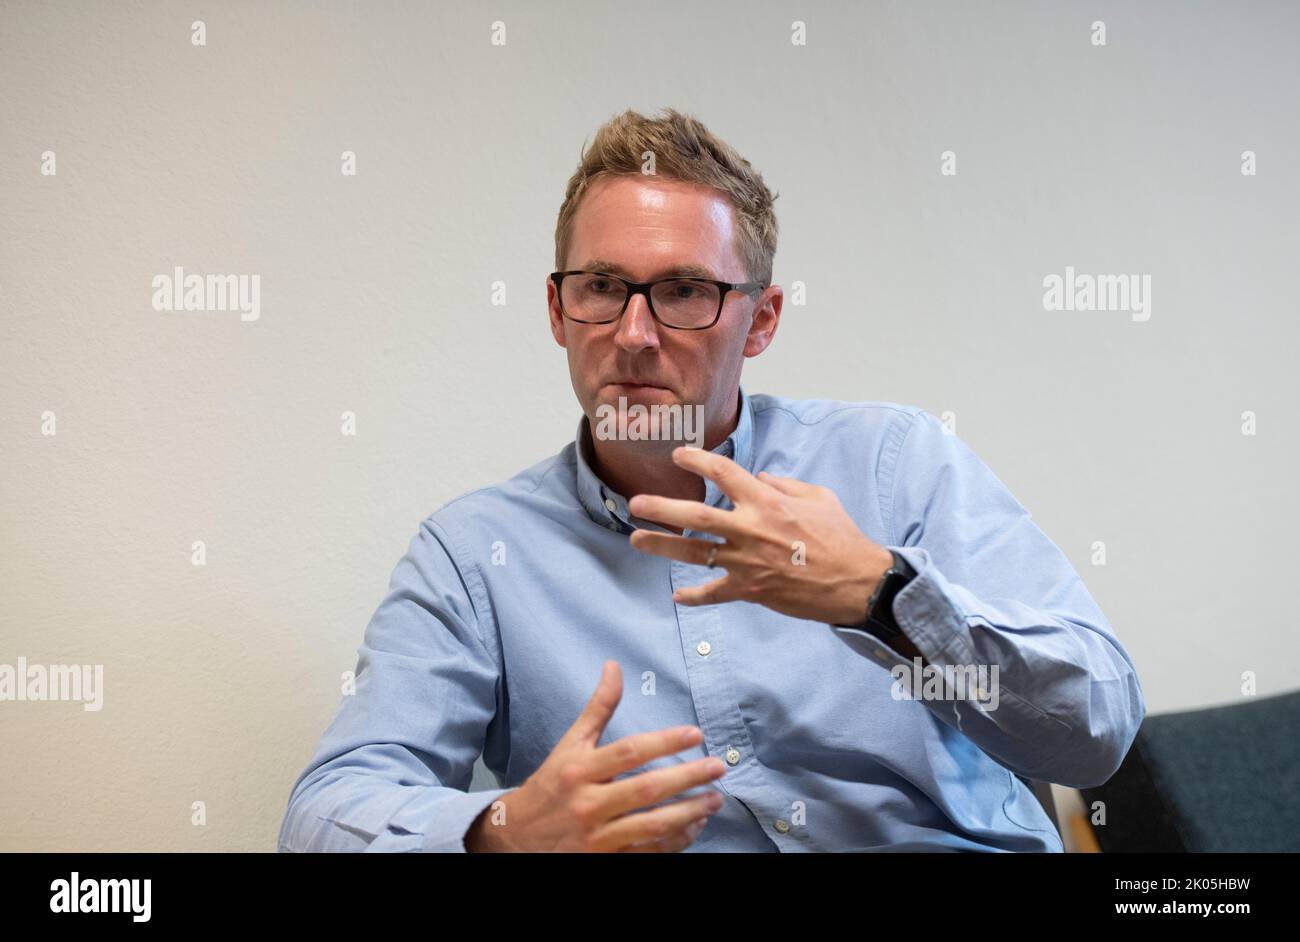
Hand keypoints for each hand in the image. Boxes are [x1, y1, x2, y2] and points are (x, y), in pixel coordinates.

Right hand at [465, 660, 726, 851]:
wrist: (518, 837)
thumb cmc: (552, 784)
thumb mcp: (570, 744)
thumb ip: (597, 708)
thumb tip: (614, 666)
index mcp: (579, 770)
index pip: (628, 752)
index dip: (664, 741)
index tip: (695, 733)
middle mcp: (588, 803)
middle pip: (645, 790)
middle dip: (687, 777)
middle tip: (717, 767)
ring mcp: (597, 836)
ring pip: (650, 826)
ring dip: (688, 813)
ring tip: (715, 800)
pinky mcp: (605, 859)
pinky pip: (647, 852)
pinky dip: (674, 841)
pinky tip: (694, 826)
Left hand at [627, 446, 894, 624]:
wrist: (856, 581)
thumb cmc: (841, 536)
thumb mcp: (818, 497)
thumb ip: (784, 484)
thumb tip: (759, 478)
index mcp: (766, 501)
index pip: (723, 473)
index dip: (697, 461)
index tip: (679, 456)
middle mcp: (750, 529)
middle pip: (695, 516)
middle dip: (661, 509)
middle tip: (636, 503)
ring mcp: (747, 562)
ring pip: (694, 554)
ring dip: (662, 546)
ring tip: (636, 540)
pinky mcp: (751, 589)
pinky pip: (715, 593)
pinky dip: (695, 596)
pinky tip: (677, 596)